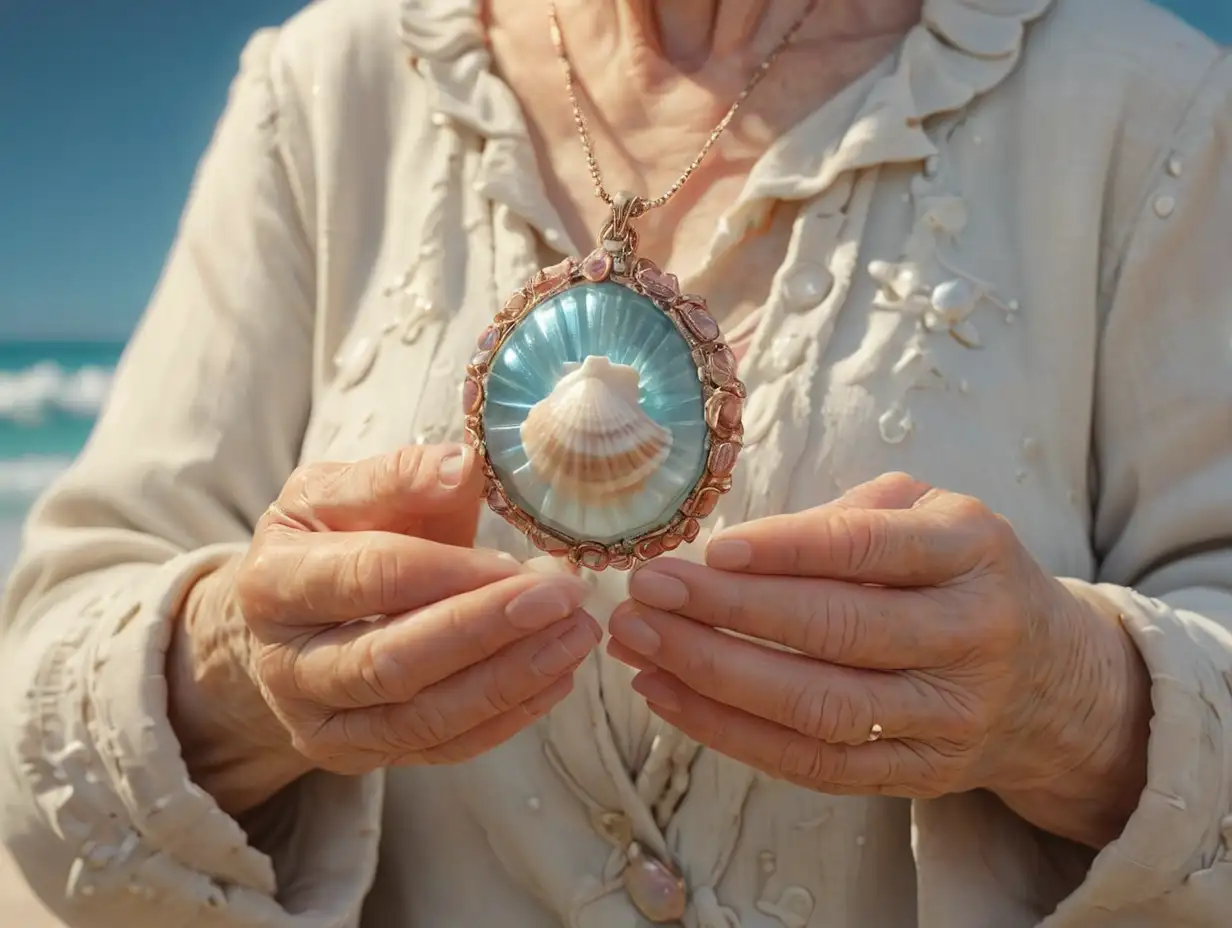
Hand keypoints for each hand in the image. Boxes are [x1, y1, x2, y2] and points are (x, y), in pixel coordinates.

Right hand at [171, 444, 600, 812]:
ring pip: (421, 718)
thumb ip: (401, 477)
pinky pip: (441, 748)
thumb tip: (464, 465)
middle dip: (487, 630)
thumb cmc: (330, 539)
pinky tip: (558, 677)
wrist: (294, 614)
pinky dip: (507, 716)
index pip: (370, 578)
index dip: (452, 572)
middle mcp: (285, 664)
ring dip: (510, 679)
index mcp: (273, 581)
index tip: (523, 561)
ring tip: (576, 636)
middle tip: (564, 599)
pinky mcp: (359, 756)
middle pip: (392, 661)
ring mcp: (320, 723)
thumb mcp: (343, 491)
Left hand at [608, 473, 1148, 845]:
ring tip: (636, 643)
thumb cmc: (964, 578)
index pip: (870, 549)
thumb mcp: (930, 517)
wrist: (1054, 684)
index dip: (786, 550)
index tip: (708, 549)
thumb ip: (846, 520)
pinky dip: (730, 734)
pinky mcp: (917, 774)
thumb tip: (732, 549)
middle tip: (646, 592)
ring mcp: (946, 718)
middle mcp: (969, 637)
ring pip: (818, 709)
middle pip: (837, 633)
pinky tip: (667, 696)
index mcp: (971, 553)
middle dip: (727, 613)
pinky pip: (812, 766)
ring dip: (712, 677)